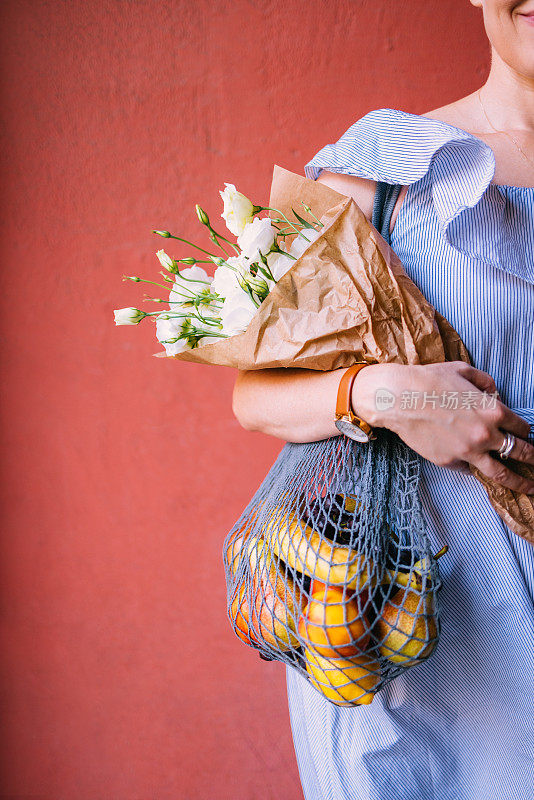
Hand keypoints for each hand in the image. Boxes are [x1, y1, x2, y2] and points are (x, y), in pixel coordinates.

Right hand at [351, 361, 533, 494]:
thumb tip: (494, 394)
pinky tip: (477, 468)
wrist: (398, 398)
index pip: (522, 427)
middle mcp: (486, 434)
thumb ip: (486, 382)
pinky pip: (469, 469)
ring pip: (503, 473)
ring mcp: (468, 451)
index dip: (525, 431)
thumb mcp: (463, 371)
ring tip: (529, 488)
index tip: (526, 435)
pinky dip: (474, 468)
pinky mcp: (450, 462)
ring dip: (520, 482)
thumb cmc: (429, 380)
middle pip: (521, 452)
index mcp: (493, 411)